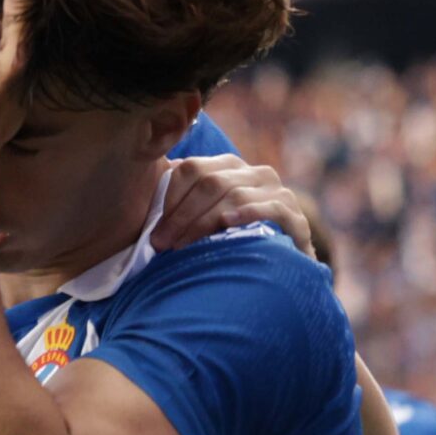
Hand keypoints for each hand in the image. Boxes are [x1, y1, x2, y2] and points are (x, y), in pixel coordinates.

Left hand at [151, 154, 312, 251]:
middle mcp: (255, 173)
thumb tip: (139, 184)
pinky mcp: (296, 216)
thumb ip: (177, 198)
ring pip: (234, 195)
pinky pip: (273, 208)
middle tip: (161, 244)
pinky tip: (228, 222)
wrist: (274, 268)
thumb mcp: (200, 215)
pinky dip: (249, 213)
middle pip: (210, 183)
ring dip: (203, 222)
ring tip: (182, 246)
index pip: (191, 169)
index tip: (154, 229)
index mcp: (229, 167)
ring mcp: (278, 192)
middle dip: (181, 216)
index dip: (169, 198)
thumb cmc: (227, 240)